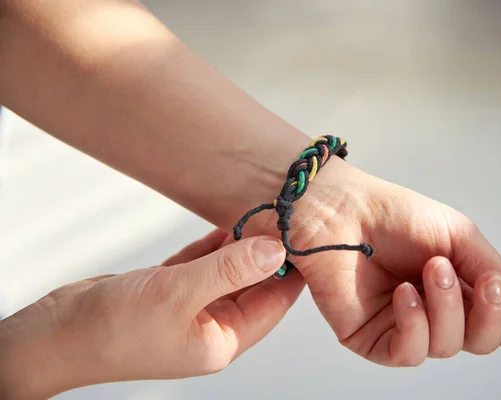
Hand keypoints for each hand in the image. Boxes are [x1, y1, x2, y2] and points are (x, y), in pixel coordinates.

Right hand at [0, 230, 304, 398]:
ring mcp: (188, 307)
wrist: (56, 333)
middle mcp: (210, 324)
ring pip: (227, 271)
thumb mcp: (179, 295)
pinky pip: (201, 265)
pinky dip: (213, 246)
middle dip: (267, 253)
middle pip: (252, 285)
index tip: (306, 236)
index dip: (292, 270)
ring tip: (259, 212)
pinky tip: (226, 224)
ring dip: (240, 246)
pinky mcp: (167, 290)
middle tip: (284, 215)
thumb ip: (230, 270)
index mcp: (221, 339)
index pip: (273, 303)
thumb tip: (276, 250)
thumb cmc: (113, 330)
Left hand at [278, 157, 500, 365]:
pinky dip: (415, 324)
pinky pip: (408, 353)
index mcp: (456, 286)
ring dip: (446, 308)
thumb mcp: (458, 235)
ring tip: (428, 271)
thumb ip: (491, 271)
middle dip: (486, 314)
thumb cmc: (393, 215)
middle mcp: (432, 311)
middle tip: (469, 277)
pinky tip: (404, 294)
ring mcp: (403, 326)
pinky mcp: (372, 339)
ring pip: (447, 346)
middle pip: (479, 340)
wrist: (342, 211)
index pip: (493, 322)